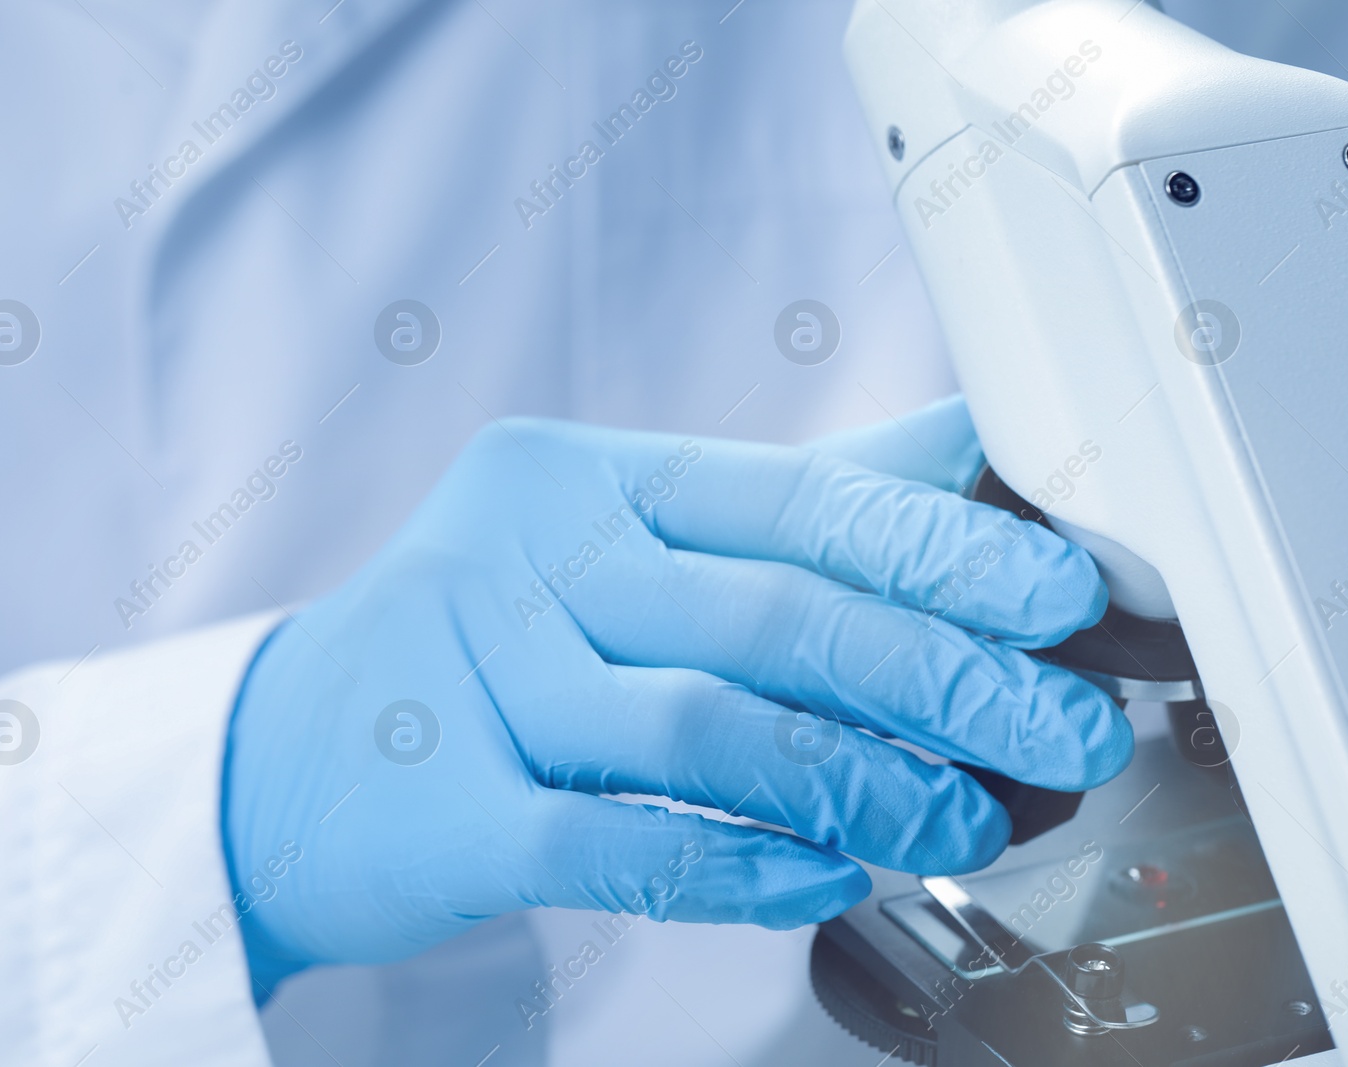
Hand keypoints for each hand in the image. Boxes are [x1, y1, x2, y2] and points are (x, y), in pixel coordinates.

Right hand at [221, 396, 1131, 990]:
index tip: (1065, 598)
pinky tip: (824, 881)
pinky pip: (610, 843)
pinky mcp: (443, 811)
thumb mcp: (616, 543)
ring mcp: (475, 680)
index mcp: (586, 477)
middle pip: (766, 612)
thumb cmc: (487, 638)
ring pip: (699, 729)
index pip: (793, 497)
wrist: (283, 755)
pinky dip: (731, 867)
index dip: (942, 548)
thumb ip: (785, 511)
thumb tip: (970, 466)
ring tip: (962, 827)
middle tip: (1064, 733)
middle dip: (939, 675)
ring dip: (857, 783)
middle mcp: (525, 556)